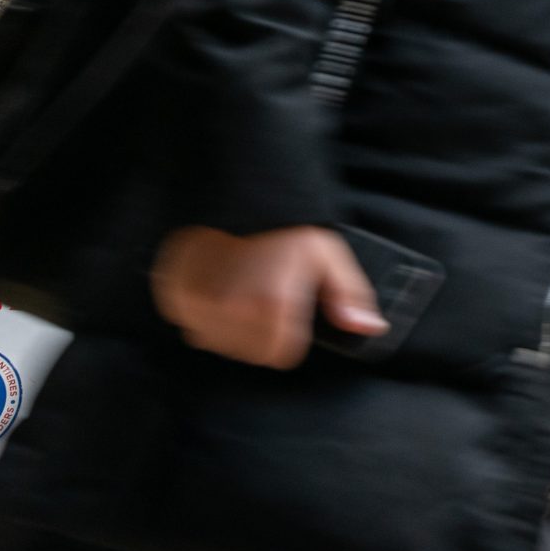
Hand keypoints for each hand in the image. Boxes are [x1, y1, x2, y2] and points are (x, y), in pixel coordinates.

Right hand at [151, 226, 384, 369]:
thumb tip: (371, 329)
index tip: (287, 311)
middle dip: (262, 332)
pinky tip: (219, 288)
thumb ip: (351, 296)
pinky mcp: (178, 300)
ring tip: (242, 290)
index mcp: (273, 306)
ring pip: (222, 343)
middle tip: (265, 294)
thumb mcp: (329, 255)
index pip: (282, 355)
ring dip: (233, 327)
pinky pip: (195, 328)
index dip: (289, 335)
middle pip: (252, 352)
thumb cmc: (286, 228)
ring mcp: (201, 307)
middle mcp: (234, 312)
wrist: (235, 196)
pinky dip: (206, 316)